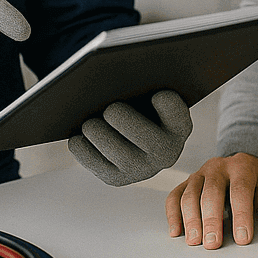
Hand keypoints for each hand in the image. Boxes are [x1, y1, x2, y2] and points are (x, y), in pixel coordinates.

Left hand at [69, 90, 192, 186]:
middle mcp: (166, 152)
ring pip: (117, 153)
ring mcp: (141, 169)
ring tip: (90, 124)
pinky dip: (83, 149)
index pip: (175, 110)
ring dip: (99, 134)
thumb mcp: (148, 92)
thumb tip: (114, 79)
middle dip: (123, 120)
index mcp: (178, 126)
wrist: (131, 132)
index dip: (165, 102)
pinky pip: (95, 163)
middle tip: (110, 110)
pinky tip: (79, 138)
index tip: (156, 95)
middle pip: (145, 137)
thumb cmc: (139, 103)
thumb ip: (142, 83)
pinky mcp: (116, 178)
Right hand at [166, 153, 257, 248]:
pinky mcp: (186, 183)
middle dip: (211, 220)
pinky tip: (176, 232)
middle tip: (213, 243)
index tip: (243, 239)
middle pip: (211, 192)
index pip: (240, 190)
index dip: (241, 215)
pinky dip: (173, 214)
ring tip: (194, 241)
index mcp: (242, 167)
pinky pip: (174, 196)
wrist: (244, 165)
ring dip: (191, 219)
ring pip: (190, 194)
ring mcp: (199, 174)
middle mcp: (218, 167)